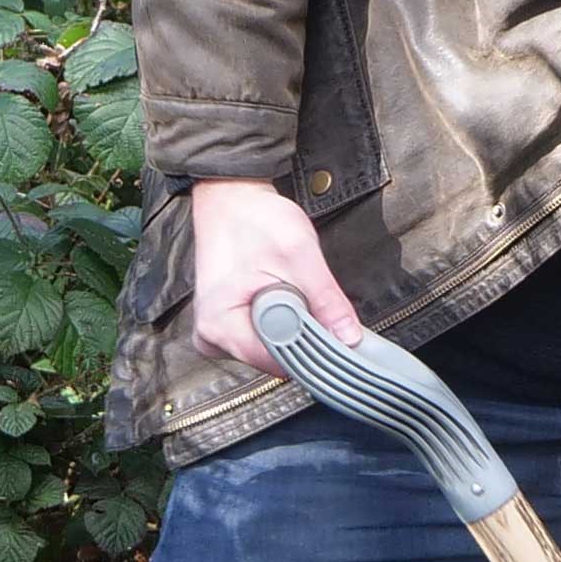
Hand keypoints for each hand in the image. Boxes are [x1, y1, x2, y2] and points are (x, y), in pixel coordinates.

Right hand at [189, 176, 359, 371]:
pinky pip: (263, 339)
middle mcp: (212, 336)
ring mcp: (216, 333)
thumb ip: (326, 300)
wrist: (231, 198)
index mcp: (220, 324)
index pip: (278, 363)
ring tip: (288, 286)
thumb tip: (349, 336)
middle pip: (275, 360)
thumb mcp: (298, 254)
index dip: (314, 351)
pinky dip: (281, 322)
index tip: (338, 336)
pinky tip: (281, 295)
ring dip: (292, 326)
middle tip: (307, 295)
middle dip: (302, 334)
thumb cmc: (254, 219)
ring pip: (272, 351)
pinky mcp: (226, 327)